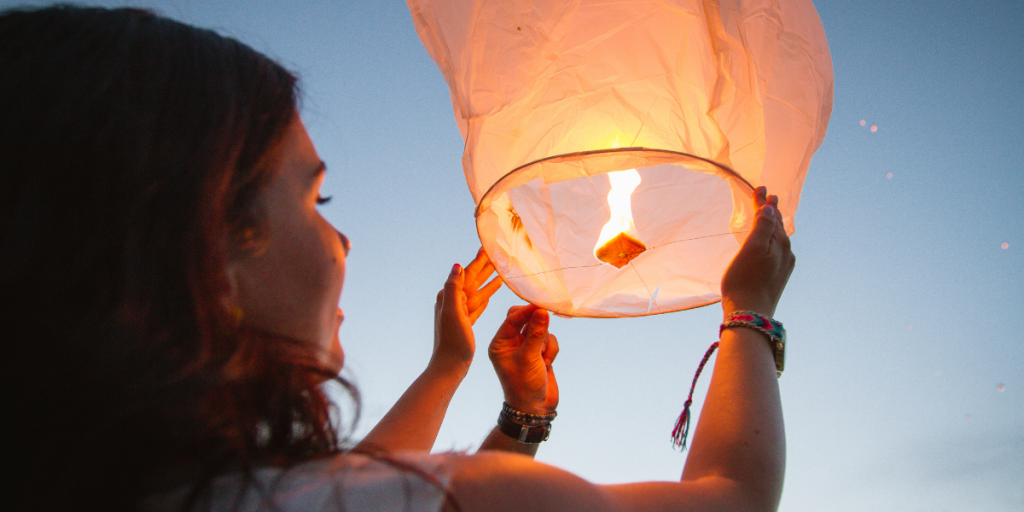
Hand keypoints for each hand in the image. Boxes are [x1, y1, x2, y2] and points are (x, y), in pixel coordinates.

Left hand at [432, 248, 502, 374]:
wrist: (450, 366)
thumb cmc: (452, 341)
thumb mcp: (452, 312)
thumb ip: (454, 288)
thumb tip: (457, 265)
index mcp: (449, 297)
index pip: (466, 273)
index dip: (478, 260)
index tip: (487, 247)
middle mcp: (453, 302)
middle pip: (472, 280)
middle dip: (484, 267)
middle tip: (497, 254)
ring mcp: (459, 313)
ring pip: (477, 292)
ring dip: (488, 281)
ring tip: (500, 271)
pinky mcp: (466, 324)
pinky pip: (478, 305)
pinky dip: (485, 296)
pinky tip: (492, 292)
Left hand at [488, 305, 558, 414]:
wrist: (535, 409)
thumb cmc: (524, 385)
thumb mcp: (529, 358)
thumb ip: (536, 333)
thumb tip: (542, 310)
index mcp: (500, 343)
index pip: (511, 318)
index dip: (526, 311)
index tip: (541, 306)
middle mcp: (511, 342)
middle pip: (525, 318)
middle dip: (537, 324)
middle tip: (546, 323)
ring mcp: (526, 347)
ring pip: (540, 329)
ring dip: (545, 341)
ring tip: (542, 359)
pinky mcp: (539, 352)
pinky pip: (549, 339)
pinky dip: (551, 350)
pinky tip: (547, 364)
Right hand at [720, 186, 795, 317]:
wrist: (749, 313)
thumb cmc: (745, 280)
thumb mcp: (752, 248)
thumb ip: (763, 226)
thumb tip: (770, 207)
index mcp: (781, 243)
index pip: (772, 215)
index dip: (764, 202)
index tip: (760, 187)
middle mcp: (786, 253)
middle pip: (778, 226)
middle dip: (771, 211)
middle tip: (767, 196)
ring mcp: (783, 266)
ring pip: (778, 238)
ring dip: (773, 225)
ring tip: (769, 215)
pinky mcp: (777, 277)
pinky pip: (777, 250)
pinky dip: (772, 240)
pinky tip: (769, 243)